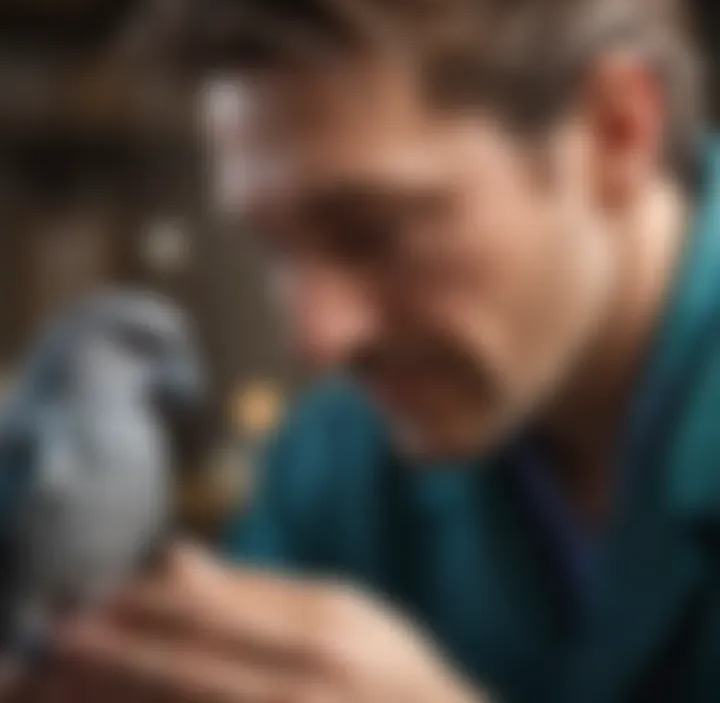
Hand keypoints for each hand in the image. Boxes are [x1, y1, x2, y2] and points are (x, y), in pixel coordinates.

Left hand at [41, 544, 482, 702]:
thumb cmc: (391, 672)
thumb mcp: (341, 612)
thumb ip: (259, 589)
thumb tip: (173, 557)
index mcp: (318, 631)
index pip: (206, 615)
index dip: (136, 614)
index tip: (84, 610)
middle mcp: (302, 684)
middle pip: (182, 671)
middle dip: (104, 663)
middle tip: (41, 653)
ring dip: (114, 697)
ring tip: (50, 687)